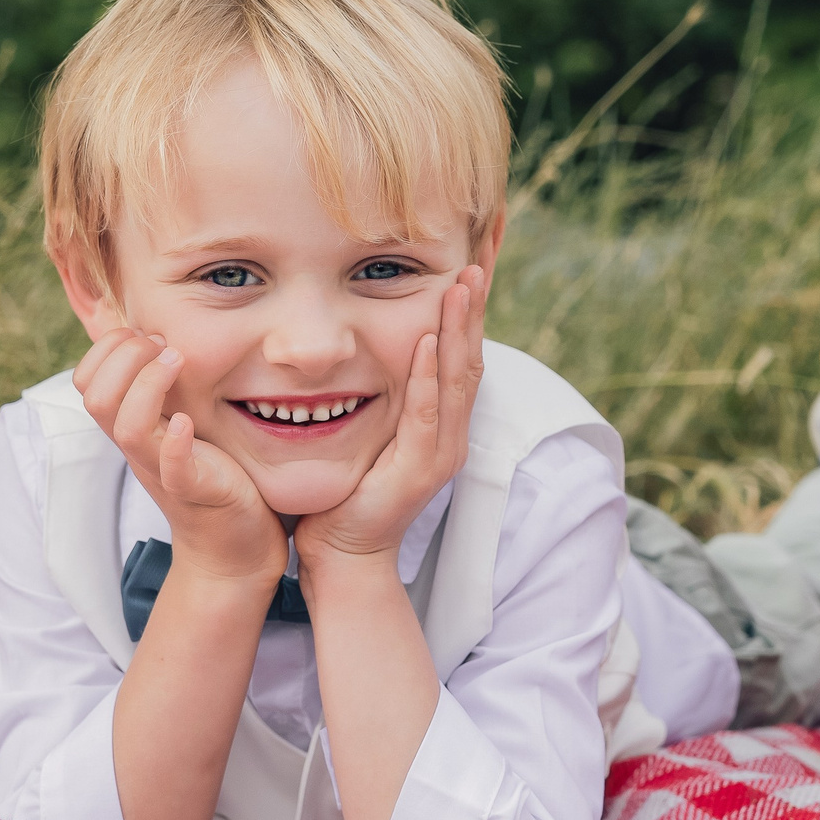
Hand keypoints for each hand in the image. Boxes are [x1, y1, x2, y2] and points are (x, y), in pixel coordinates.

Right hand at [74, 328, 285, 587]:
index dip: (107, 348)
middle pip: (94, 398)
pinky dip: (176, 442)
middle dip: (123, 357)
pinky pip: (173, 467)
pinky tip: (188, 422)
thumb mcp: (180, 422)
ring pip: (125, 427)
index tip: (149, 334)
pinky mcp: (196, 491)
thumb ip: (165, 389)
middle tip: (164, 345)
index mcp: (132, 427)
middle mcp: (139, 447)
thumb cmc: (212, 474)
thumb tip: (159, 334)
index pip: (86, 381)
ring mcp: (163, 470)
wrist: (233, 546)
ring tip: (177, 362)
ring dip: (147, 386)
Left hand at [294, 265, 486, 573]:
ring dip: (460, 330)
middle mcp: (450, 433)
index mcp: (442, 422)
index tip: (469, 268)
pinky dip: (428, 375)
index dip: (468, 314)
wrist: (344, 556)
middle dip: (474, 310)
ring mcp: (440, 452)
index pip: (462, 357)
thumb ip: (382, 394)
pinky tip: (427, 341)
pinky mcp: (420, 470)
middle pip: (471, 359)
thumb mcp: (371, 430)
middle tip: (476, 263)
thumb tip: (372, 347)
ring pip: (457, 379)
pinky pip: (425, 413)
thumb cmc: (348, 491)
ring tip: (462, 286)